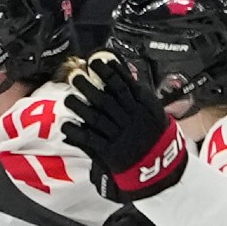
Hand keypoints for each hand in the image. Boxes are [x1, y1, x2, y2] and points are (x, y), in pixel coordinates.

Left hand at [63, 53, 188, 198]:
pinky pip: (90, 140)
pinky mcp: (109, 151)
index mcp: (141, 106)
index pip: (123, 85)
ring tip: (69, 98)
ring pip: (96, 118)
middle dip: (90, 87)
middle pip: (106, 100)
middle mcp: (129, 119)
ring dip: (80, 108)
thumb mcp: (152, 110)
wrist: (159, 164)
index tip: (95, 62)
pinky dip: (77, 133)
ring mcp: (119, 135)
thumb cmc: (153, 133)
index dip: (108, 72)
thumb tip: (124, 73)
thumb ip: (137, 93)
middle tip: (76, 77)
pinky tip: (67, 125)